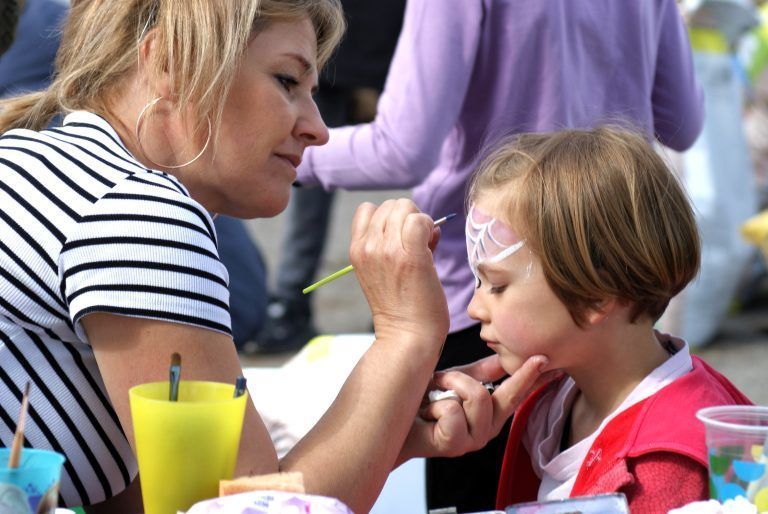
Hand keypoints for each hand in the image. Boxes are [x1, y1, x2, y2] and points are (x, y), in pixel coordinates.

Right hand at [349, 199, 448, 345]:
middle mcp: (367, 247)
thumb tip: (427, 225)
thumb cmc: (402, 308)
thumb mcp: (383, 272)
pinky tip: (431, 246)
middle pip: (390, 204)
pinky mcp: (410, 256)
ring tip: (425, 246)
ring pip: (405, 208)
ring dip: (420, 221)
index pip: (368, 209)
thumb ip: (396, 244)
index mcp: (356, 250)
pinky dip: (429, 226)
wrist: (407, 337)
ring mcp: (386, 250)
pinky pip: (420, 220)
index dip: (390, 218)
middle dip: (408, 217)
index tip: (402, 237)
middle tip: (418, 243)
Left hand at [398, 354, 561, 460]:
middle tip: (442, 378)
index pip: (518, 393)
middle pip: (500, 394)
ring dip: (448, 387)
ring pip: (476, 396)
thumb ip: (481, 373)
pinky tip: (428, 414)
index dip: (532, 376)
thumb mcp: (455, 381)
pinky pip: (453, 409)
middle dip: (465, 378)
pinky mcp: (455, 446)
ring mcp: (473, 440)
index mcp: (491, 414)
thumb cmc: (423, 404)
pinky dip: (436, 404)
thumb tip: (504, 358)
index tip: (546, 358)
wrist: (395, 422)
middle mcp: (487, 430)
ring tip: (433, 396)